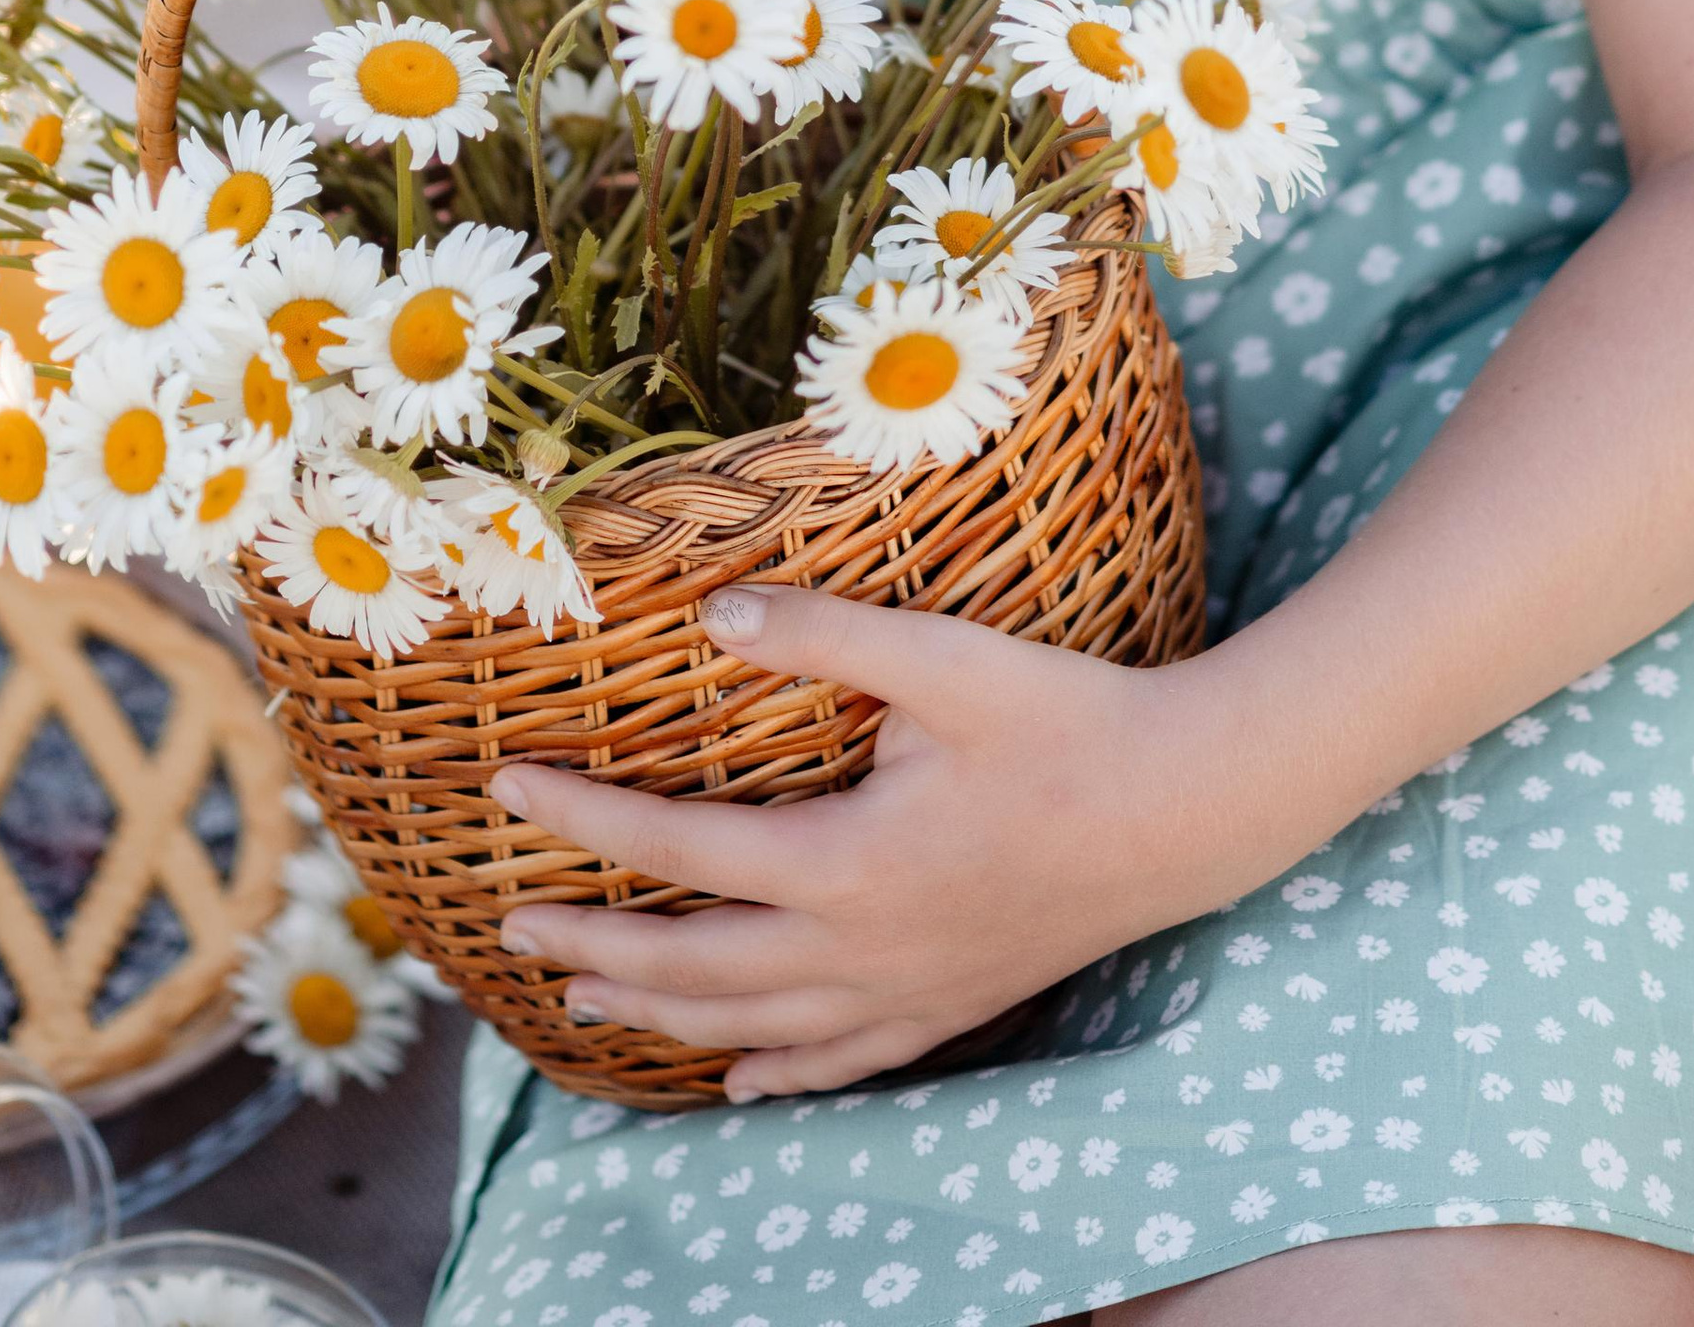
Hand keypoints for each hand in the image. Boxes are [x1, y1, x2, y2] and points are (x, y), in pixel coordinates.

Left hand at [489, 582, 1286, 1102]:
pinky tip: (737, 1083)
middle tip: (510, 929)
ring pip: (752, 1028)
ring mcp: (905, 991)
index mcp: (843, 862)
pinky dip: (776, 1074)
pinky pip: (842, 1062)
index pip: (676, 847)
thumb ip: (826, 633)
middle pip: (692, 967)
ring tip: (584, 1003)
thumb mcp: (943, 657)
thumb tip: (715, 610)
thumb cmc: (1066, 721)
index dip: (583, 819)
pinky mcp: (951, 1004)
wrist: (1187, 812)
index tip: (506, 790)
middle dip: (592, 948)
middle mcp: (859, 949)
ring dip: (658, 1015)